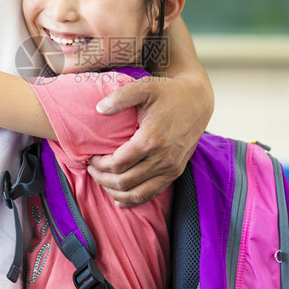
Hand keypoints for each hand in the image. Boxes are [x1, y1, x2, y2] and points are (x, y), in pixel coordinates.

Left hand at [87, 73, 213, 205]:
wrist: (197, 101)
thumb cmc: (169, 94)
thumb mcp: (145, 87)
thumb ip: (121, 97)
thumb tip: (99, 109)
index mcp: (152, 140)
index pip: (118, 163)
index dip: (99, 163)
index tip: (91, 156)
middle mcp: (163, 159)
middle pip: (124, 181)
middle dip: (102, 178)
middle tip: (91, 169)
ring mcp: (171, 169)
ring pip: (137, 193)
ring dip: (115, 191)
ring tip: (102, 180)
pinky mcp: (175, 173)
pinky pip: (152, 194)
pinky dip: (133, 200)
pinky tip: (120, 199)